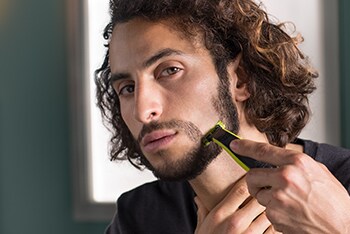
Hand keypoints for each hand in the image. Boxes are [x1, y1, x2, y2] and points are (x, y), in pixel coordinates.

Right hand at [195, 176, 278, 233]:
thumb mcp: (201, 228)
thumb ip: (203, 211)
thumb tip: (199, 198)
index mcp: (220, 214)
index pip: (241, 188)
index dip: (249, 181)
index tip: (253, 180)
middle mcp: (236, 223)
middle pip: (259, 198)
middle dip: (264, 195)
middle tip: (266, 192)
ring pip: (270, 213)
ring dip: (272, 210)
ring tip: (273, 207)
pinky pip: (275, 231)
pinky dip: (276, 226)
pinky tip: (273, 224)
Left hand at [230, 139, 349, 232]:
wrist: (343, 229)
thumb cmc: (334, 201)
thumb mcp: (319, 172)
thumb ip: (295, 164)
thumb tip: (278, 159)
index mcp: (297, 163)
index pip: (263, 151)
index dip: (245, 147)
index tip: (234, 145)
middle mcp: (285, 177)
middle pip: (251, 176)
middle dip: (255, 182)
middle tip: (265, 186)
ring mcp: (278, 198)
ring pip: (258, 195)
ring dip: (268, 198)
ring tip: (289, 203)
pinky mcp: (275, 215)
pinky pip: (266, 210)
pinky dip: (275, 212)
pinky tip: (291, 214)